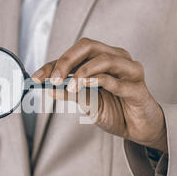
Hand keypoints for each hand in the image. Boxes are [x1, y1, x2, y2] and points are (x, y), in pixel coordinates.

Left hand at [32, 38, 167, 152]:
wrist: (139, 130)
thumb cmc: (116, 111)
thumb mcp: (88, 103)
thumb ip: (70, 94)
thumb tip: (48, 88)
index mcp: (102, 58)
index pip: (74, 54)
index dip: (53, 64)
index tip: (37, 77)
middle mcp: (116, 58)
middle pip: (88, 46)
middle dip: (66, 60)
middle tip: (53, 78)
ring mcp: (129, 70)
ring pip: (104, 59)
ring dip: (82, 72)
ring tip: (69, 87)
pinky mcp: (138, 87)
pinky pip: (116, 80)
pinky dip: (98, 82)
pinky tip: (85, 87)